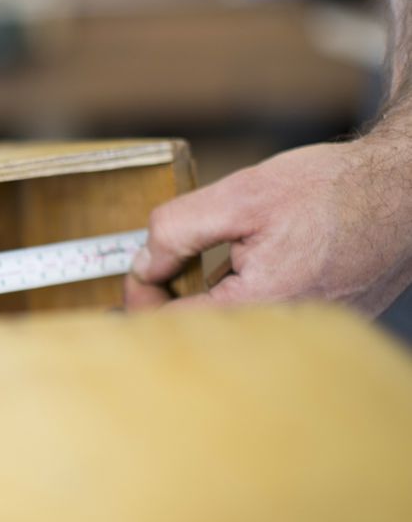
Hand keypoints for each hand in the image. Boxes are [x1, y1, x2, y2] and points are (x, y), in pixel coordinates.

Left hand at [125, 134, 411, 315]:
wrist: (405, 188)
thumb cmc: (332, 189)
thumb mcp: (240, 196)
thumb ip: (179, 230)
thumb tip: (143, 263)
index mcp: (267, 306)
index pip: (180, 327)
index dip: (144, 300)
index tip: (138, 274)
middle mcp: (292, 331)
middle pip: (207, 333)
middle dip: (175, 302)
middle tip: (161, 270)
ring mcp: (313, 331)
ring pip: (236, 327)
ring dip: (210, 299)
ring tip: (205, 266)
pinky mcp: (325, 321)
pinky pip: (267, 320)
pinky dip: (245, 298)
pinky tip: (247, 269)